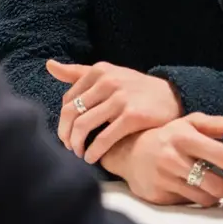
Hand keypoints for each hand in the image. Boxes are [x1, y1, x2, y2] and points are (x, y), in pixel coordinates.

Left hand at [47, 60, 182, 162]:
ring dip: (77, 145)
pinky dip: (94, 152)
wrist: (172, 95)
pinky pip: (104, 138)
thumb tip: (49, 65)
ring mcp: (120, 98)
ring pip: (83, 126)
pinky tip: (93, 158)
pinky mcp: (132, 116)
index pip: (67, 100)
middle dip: (65, 135)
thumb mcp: (108, 74)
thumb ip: (78, 72)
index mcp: (99, 71)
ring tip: (80, 154)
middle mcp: (107, 81)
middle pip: (71, 113)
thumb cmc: (135, 88)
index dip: (63, 121)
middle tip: (69, 148)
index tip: (67, 135)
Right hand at [101, 113, 222, 206]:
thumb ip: (217, 124)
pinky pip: (189, 203)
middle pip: (217, 184)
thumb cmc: (167, 136)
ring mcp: (165, 179)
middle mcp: (174, 158)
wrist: (130, 153)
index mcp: (185, 137)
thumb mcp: (189, 123)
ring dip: (216, 196)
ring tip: (217, 189)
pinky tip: (196, 190)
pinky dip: (197, 199)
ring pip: (205, 198)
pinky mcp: (159, 196)